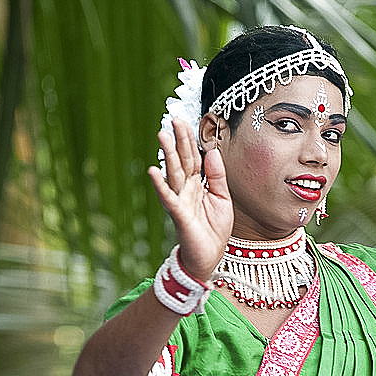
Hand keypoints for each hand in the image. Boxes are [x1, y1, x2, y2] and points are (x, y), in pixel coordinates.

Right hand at [147, 117, 232, 279]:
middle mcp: (186, 189)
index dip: (190, 140)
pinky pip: (168, 197)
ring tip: (162, 136)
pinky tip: (153, 171)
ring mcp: (180, 200)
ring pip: (174, 173)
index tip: (185, 121)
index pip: (193, 157)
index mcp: (197, 184)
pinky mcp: (179, 214)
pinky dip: (160, 184)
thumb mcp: (222, 198)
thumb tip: (213, 152)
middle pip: (182, 160)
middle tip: (173, 119)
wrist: (209, 256)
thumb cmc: (213, 229)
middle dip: (178, 140)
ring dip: (167, 154)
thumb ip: (217, 176)